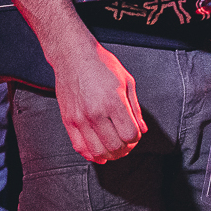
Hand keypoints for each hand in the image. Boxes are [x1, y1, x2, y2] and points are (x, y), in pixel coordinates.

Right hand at [51, 39, 145, 163]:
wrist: (73, 55)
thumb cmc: (101, 64)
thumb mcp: (127, 81)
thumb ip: (135, 108)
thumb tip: (142, 129)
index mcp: (113, 102)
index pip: (130, 134)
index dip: (136, 138)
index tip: (135, 133)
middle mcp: (96, 112)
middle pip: (115, 146)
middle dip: (125, 149)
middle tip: (127, 144)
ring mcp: (80, 118)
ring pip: (98, 151)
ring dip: (110, 155)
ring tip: (114, 150)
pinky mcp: (68, 121)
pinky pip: (80, 147)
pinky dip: (91, 155)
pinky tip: (99, 153)